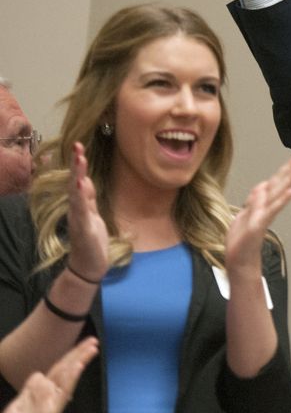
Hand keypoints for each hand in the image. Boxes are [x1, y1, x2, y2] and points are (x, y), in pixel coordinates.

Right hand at [65, 143, 107, 282]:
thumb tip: (84, 180)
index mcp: (81, 205)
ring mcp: (79, 218)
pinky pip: (81, 210)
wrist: (88, 267)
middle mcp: (77, 209)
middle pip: (75, 183)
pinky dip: (80, 197)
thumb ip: (88, 199)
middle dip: (77, 164)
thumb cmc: (92, 242)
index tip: (79, 147)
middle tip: (77, 145)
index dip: (79, 165)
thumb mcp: (93, 215)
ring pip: (76, 193)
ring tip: (79, 158)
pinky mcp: (83, 228)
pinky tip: (79, 184)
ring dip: (78, 175)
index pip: (79, 181)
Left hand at [224, 153, 290, 277]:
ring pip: (278, 193)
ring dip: (290, 179)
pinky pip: (272, 210)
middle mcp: (266, 208)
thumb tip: (262, 186)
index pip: (274, 182)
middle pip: (280, 183)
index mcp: (261, 204)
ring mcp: (264, 216)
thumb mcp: (243, 215)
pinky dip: (282, 201)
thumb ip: (253, 201)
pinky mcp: (259, 224)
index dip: (285, 169)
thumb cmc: (241, 241)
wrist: (239, 262)